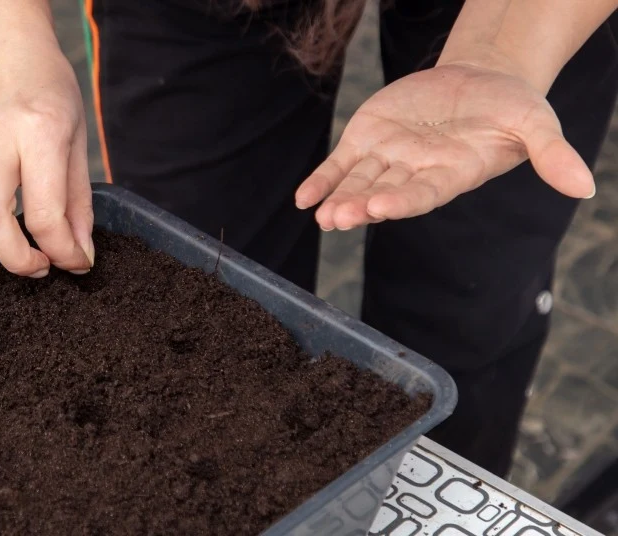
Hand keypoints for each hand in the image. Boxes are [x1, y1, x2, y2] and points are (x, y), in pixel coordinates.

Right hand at [0, 24, 93, 276]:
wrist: (4, 54)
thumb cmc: (48, 96)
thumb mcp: (78, 141)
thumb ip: (78, 202)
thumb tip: (79, 255)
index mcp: (38, 131)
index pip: (46, 211)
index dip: (63, 251)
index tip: (76, 264)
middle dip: (18, 258)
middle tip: (41, 266)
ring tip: (14, 228)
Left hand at [295, 62, 594, 229]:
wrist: (480, 81)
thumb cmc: (510, 107)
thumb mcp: (534, 124)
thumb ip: (551, 155)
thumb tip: (586, 188)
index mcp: (452, 174)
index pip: (424, 193)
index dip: (402, 200)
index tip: (379, 207)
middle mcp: (416, 172)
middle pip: (384, 192)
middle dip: (361, 205)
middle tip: (339, 218)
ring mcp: (389, 158)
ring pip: (357, 182)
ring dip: (337, 198)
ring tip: (320, 214)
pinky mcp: (368, 139)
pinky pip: (340, 164)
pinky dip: (321, 180)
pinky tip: (302, 198)